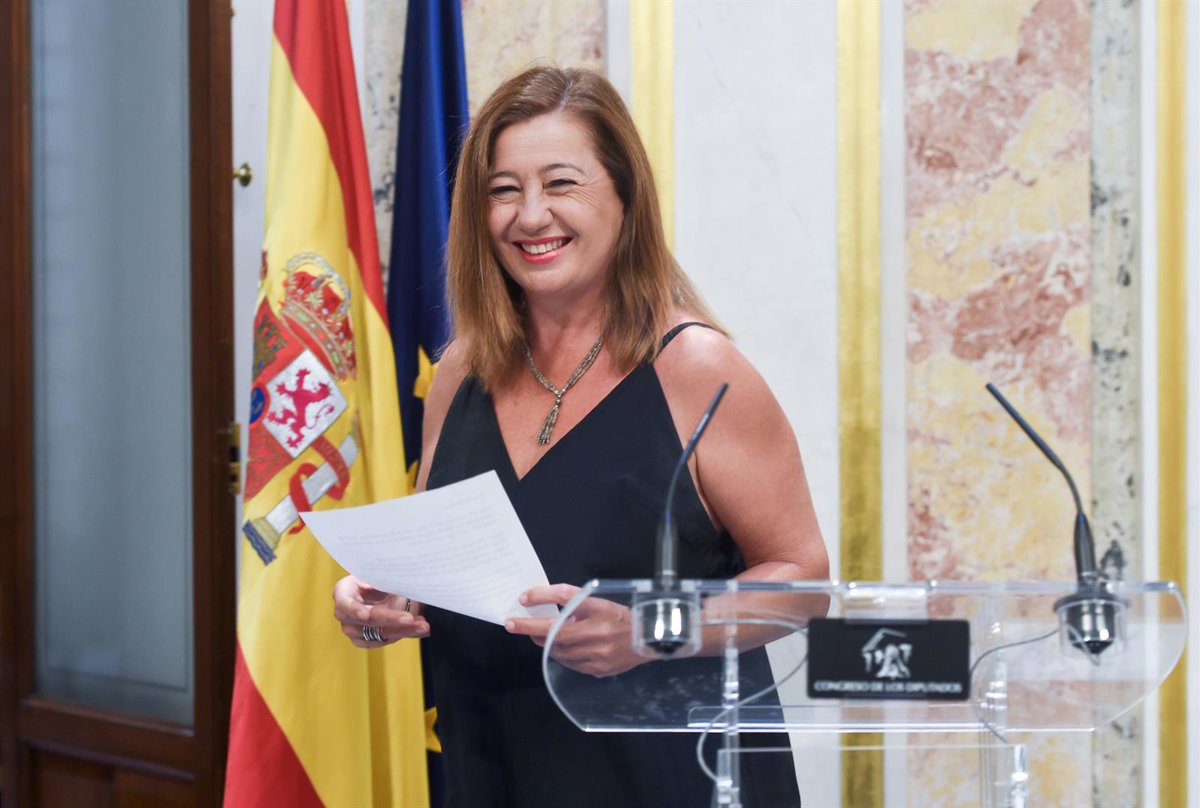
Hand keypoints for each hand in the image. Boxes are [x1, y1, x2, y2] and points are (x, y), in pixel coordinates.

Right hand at [332, 575, 428, 647]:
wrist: (383, 589)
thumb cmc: (380, 578)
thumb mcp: (382, 575)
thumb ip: (385, 580)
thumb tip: (395, 586)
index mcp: (343, 591)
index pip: (344, 602)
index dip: (354, 609)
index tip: (366, 614)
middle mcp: (343, 612)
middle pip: (366, 621)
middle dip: (390, 619)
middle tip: (410, 618)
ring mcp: (351, 628)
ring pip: (377, 634)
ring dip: (403, 630)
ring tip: (422, 625)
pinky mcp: (362, 640)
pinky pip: (383, 641)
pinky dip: (403, 634)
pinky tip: (418, 628)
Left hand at [505, 584, 642, 677]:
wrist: (651, 637)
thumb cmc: (620, 614)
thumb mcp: (593, 598)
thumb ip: (563, 595)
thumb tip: (532, 598)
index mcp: (591, 623)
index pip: (550, 626)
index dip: (528, 625)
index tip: (511, 621)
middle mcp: (592, 645)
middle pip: (552, 642)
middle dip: (537, 634)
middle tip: (529, 625)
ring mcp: (594, 662)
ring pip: (559, 655)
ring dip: (551, 644)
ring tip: (554, 632)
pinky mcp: (597, 672)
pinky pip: (571, 664)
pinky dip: (565, 654)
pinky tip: (571, 644)